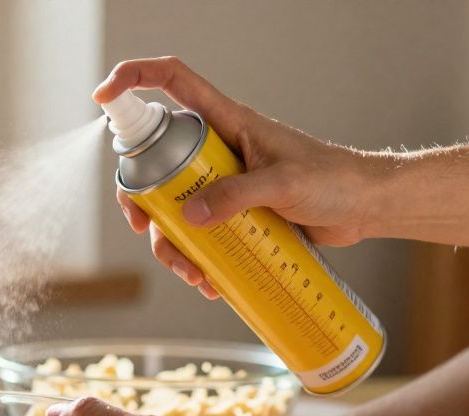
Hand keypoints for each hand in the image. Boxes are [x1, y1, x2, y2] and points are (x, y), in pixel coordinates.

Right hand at [96, 56, 384, 299]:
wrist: (365, 207)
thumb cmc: (335, 180)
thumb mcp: (285, 185)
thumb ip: (238, 196)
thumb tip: (189, 217)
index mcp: (226, 122)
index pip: (173, 82)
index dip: (134, 80)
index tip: (103, 97)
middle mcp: (216, 149)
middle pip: (155, 162)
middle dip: (141, 199)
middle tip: (145, 226)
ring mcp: (222, 182)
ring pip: (173, 209)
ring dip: (170, 244)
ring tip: (192, 274)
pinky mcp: (233, 214)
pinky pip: (198, 235)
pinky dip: (195, 260)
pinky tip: (210, 282)